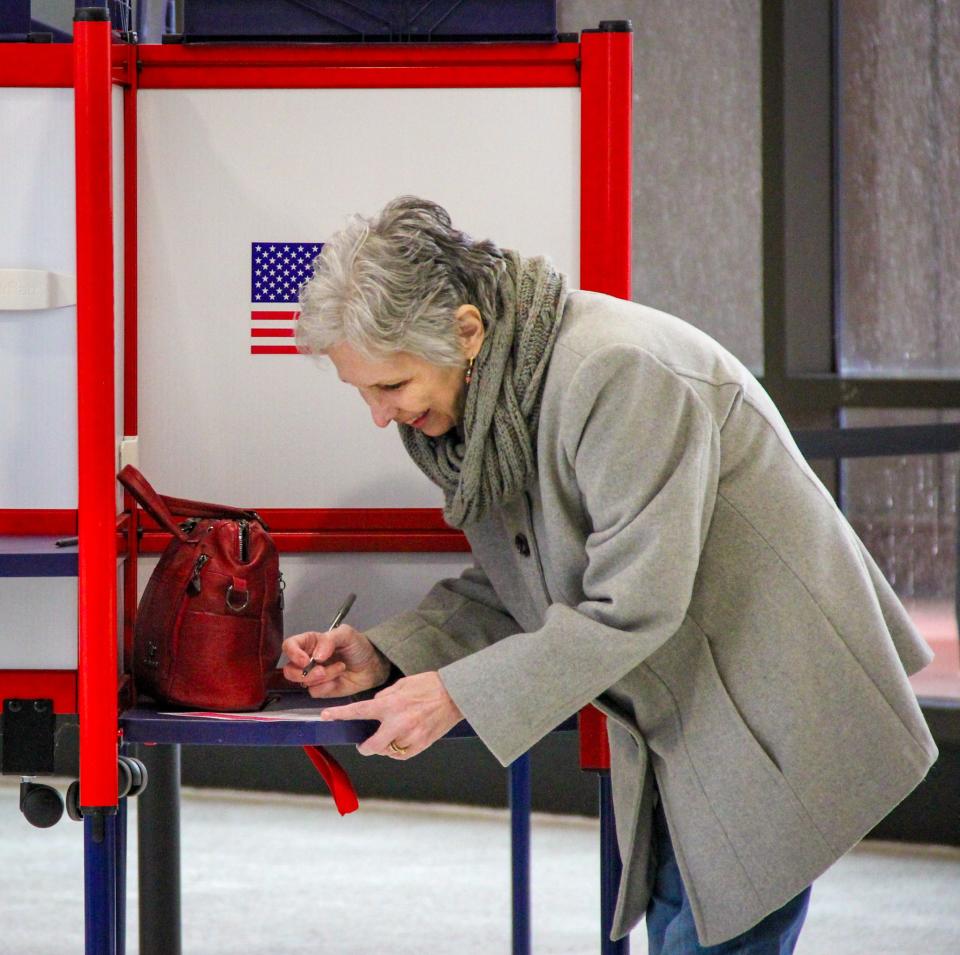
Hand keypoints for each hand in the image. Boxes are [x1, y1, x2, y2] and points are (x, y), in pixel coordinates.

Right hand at [281, 625, 390, 697]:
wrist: (372, 665)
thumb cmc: (358, 646)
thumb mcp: (346, 634)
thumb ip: (329, 639)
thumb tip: (316, 656)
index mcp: (310, 642)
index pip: (289, 646)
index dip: (293, 654)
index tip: (305, 661)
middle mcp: (307, 660)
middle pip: (289, 670)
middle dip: (304, 673)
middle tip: (322, 670)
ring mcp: (312, 676)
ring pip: (303, 682)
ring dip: (323, 677)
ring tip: (341, 668)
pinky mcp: (321, 690)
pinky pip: (315, 692)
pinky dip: (327, 687)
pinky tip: (339, 679)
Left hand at [319, 672, 462, 759]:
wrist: (455, 694)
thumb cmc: (430, 686)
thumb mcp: (402, 684)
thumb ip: (384, 697)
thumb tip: (374, 707)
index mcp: (390, 704)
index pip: (358, 711)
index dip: (340, 714)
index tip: (326, 716)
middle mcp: (398, 723)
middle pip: (371, 746)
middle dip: (365, 747)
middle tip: (364, 744)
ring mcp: (410, 736)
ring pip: (388, 751)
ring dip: (386, 745)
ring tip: (396, 732)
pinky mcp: (421, 745)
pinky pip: (401, 755)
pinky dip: (399, 749)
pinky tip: (405, 738)